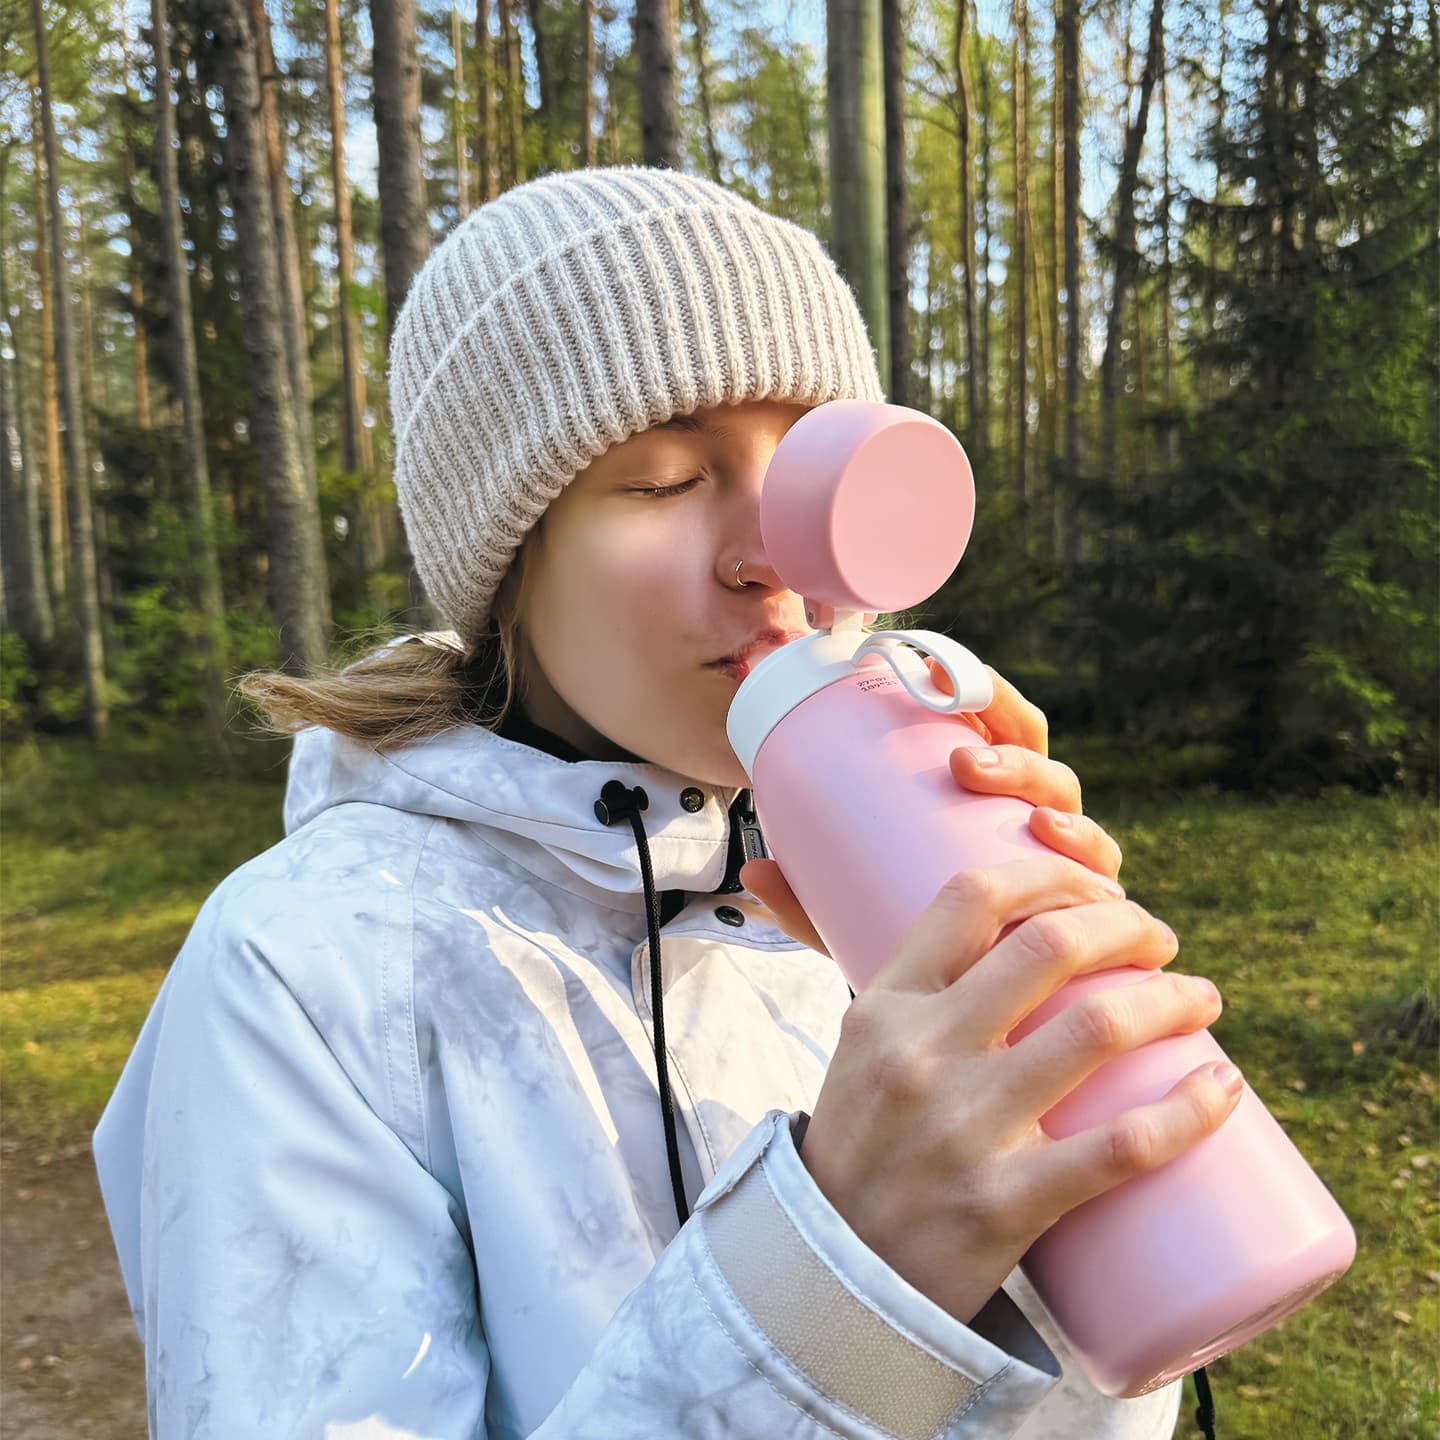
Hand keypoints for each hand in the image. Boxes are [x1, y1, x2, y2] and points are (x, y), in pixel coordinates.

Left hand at [741, 663, 1121, 953]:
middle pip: (1035, 762)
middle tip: (961, 764)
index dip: (980, 694)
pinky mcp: (1088, 912)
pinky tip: (1086, 868)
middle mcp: (1026, 826)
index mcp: (981, 807)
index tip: (935, 679)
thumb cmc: (914, 958)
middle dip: (1008, 752)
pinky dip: (1097, 866)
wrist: (963, 1037)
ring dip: (1054, 802)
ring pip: (1071, 810)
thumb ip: (811, 903)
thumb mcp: (855, 925)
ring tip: (1028, 815)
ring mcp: (1062, 866)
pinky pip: (1104, 880)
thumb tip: (751, 870)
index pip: (993, 730)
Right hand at [799, 855, 1237, 1324]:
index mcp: (883, 1007)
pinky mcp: (1004, 1203)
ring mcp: (963, 1128)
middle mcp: (920, 1052)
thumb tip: (945, 915)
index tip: (1100, 887)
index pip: (972, 898)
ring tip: (1202, 998)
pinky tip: (1223, 1087)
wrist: (833, 1282)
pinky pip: (1120, 1147)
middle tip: (1160, 940)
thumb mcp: (861, 1051)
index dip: (1053, 876)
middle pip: (1048, 946)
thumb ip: (905, 989)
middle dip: (1126, 925)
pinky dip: (1187, 1110)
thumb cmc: (863, 1150)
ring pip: (1095, 1029)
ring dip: (1172, 1000)